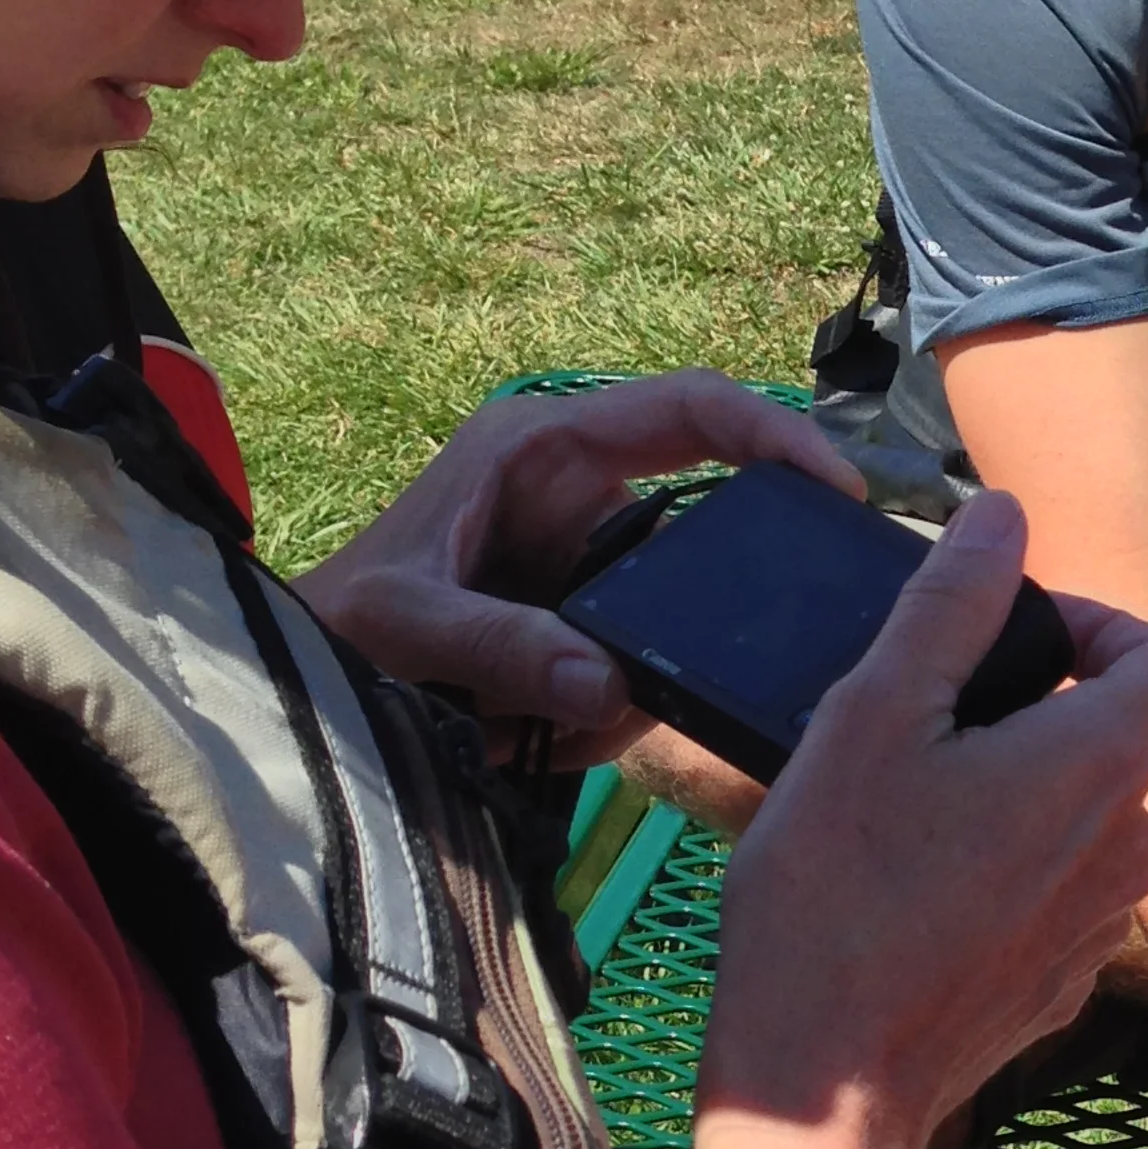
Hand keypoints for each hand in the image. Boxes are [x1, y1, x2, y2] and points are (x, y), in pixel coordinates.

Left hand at [297, 373, 858, 748]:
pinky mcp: (590, 623)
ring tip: (534, 729)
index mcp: (543, 449)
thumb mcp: (404, 626)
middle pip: (704, 528)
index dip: (774, 435)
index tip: (840, 490)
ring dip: (625, 689)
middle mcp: (580, 494)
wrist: (307, 683)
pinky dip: (605, 719)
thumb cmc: (338, 623)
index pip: (689, 409)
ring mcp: (591, 562)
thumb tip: (609, 683)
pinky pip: (644, 670)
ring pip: (677, 621)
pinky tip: (529, 739)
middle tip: (693, 674)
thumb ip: (499, 646)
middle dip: (697, 613)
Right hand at [694, 494, 1147, 1148]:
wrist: (828, 1083)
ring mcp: (1103, 926)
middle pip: (1116, 737)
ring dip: (1015, 792)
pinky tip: (914, 890)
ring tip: (908, 806)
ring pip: (1082, 817)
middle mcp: (1130, 845)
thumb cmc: (836, 896)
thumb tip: (1002, 518)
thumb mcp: (873, 716)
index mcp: (1100, 765)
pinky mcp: (1064, 985)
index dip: (1094, 626)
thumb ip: (950, 607)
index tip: (1008, 638)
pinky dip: (1003, 871)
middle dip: (1035, 708)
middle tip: (925, 719)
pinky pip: (1054, 894)